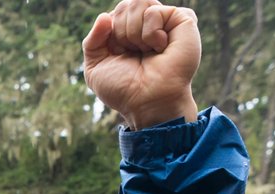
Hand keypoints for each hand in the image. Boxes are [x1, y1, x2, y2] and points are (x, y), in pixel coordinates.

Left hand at [83, 0, 199, 128]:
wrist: (146, 102)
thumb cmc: (123, 90)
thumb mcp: (95, 68)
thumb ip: (92, 41)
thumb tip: (105, 16)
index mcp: (127, 32)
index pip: (113, 13)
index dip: (110, 34)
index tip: (118, 55)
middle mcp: (147, 24)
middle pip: (125, 4)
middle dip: (122, 33)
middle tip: (134, 54)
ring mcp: (165, 21)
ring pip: (139, 2)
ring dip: (134, 33)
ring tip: (147, 51)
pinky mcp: (182, 20)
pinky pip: (154, 11)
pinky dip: (151, 33)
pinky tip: (160, 48)